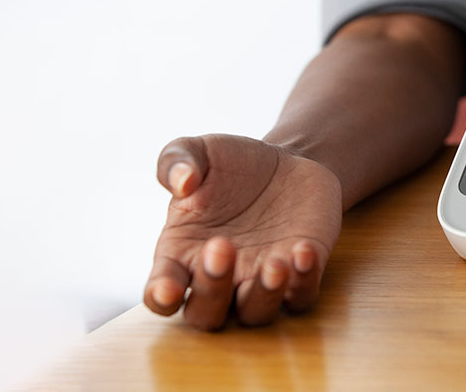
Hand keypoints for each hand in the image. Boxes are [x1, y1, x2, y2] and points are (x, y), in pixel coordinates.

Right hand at [144, 134, 342, 329]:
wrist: (287, 163)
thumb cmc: (232, 164)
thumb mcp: (199, 151)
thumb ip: (176, 161)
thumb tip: (182, 182)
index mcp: (182, 253)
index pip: (161, 291)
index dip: (162, 296)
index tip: (168, 289)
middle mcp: (219, 278)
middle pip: (206, 313)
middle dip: (212, 290)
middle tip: (222, 246)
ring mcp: (258, 282)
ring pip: (255, 314)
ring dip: (263, 295)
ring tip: (274, 263)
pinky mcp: (298, 276)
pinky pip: (300, 297)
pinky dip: (303, 281)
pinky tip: (303, 251)